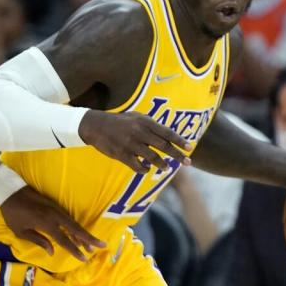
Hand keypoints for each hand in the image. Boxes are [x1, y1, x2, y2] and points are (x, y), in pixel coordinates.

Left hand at [0, 186, 104, 260]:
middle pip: (75, 229)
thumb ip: (38, 241)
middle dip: (89, 238)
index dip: (74, 250)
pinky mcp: (54, 204)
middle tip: (101, 247)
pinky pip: (68, 217)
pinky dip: (75, 227)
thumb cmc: (12, 214)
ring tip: (92, 245)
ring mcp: (55, 208)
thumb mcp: (21, 231)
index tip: (84, 258)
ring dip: (83, 234)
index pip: (64, 239)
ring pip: (73, 222)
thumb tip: (52, 251)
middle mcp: (54, 215)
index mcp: (45, 223)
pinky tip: (78, 234)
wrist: (9, 191)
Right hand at [78, 110, 192, 173]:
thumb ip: (152, 125)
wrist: (96, 126)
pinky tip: (147, 169)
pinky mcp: (122, 155)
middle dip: (177, 155)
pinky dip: (144, 169)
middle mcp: (139, 132)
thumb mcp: (136, 117)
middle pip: (163, 146)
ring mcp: (130, 144)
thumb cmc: (119, 122)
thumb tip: (169, 135)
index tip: (190, 148)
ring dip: (162, 164)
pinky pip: (138, 166)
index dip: (179, 141)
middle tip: (187, 162)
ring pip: (152, 158)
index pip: (166, 132)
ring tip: (166, 168)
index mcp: (144, 122)